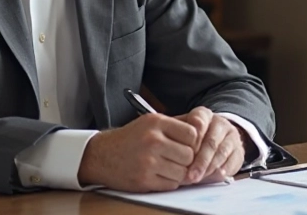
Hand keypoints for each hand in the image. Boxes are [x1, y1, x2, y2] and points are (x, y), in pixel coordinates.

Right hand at [77, 113, 197, 191]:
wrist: (101, 155)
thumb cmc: (131, 139)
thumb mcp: (151, 123)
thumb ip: (177, 124)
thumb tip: (204, 129)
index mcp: (156, 122)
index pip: (192, 134)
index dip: (193, 142)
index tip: (187, 146)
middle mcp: (152, 140)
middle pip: (189, 155)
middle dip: (186, 160)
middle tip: (178, 159)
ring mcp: (148, 161)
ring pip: (182, 172)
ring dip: (178, 173)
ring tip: (167, 167)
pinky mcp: (143, 179)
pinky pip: (171, 185)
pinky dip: (169, 182)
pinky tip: (159, 175)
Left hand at [176, 107, 245, 184]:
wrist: (216, 138)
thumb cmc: (191, 139)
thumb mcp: (181, 132)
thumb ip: (176, 138)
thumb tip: (168, 152)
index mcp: (203, 114)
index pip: (198, 120)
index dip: (191, 136)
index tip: (182, 149)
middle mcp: (219, 122)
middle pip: (210, 141)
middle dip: (199, 160)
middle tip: (189, 175)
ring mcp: (231, 136)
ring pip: (221, 152)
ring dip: (209, 168)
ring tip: (198, 178)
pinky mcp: (239, 150)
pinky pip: (232, 161)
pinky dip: (223, 170)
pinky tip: (214, 176)